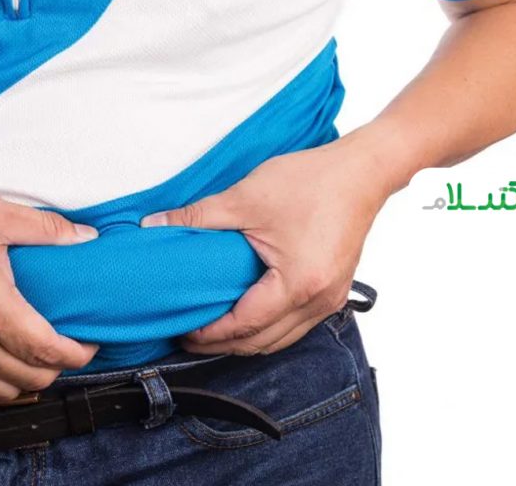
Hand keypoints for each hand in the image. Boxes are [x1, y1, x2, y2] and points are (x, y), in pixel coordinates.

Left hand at [141, 133, 395, 355]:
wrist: (362, 171)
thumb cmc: (312, 181)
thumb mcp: (244, 198)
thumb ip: (196, 217)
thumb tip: (153, 225)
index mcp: (297, 284)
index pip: (244, 326)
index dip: (209, 334)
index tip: (181, 331)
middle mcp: (318, 301)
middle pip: (262, 342)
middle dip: (223, 345)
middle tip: (188, 335)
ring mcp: (331, 299)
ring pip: (281, 339)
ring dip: (246, 339)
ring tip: (212, 328)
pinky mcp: (334, 290)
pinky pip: (296, 324)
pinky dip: (268, 326)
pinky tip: (245, 313)